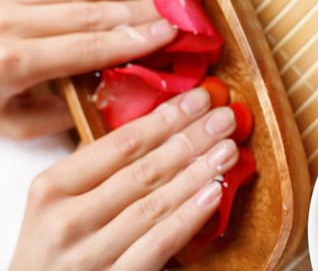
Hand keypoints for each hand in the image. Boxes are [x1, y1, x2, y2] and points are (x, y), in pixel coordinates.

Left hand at [0, 0, 176, 138]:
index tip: (169, 31)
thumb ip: (53, 116)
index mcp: (17, 62)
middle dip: (139, 7)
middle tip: (175, 2)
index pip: (92, 47)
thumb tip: (97, 98)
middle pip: (91, 11)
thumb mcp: (4, 123)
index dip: (135, 38)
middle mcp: (14, 21)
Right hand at [10, 88, 237, 269]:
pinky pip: (160, 243)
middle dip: (191, 140)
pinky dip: (189, 216)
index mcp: (54, 187)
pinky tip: (214, 193)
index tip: (198, 99)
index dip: (166, 118)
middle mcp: (68, 219)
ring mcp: (90, 254)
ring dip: (198, 173)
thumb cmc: (57, 241)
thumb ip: (102, 166)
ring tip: (227, 150)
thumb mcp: (62, 198)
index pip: (122, 143)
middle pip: (144, 170)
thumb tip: (164, 125)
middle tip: (224, 118)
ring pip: (156, 204)